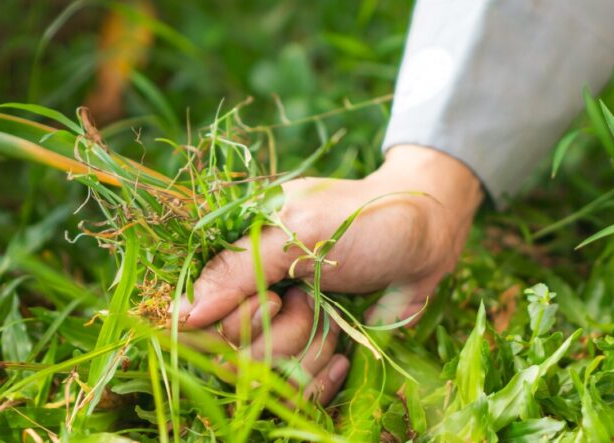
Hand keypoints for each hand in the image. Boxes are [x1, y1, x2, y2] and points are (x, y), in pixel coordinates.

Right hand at [177, 145, 482, 402]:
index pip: (204, 319)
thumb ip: (239, 268)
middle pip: (235, 354)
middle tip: (314, 300)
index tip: (277, 300)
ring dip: (310, 350)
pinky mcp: (311, 355)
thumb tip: (185, 313)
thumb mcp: (299, 232)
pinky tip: (343, 355)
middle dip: (283, 333)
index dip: (240, 321)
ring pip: (268, 378)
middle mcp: (253, 299)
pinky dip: (323, 378)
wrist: (427, 233)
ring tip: (336, 318)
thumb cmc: (362, 221)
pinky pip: (298, 392)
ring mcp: (283, 331)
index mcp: (238, 261)